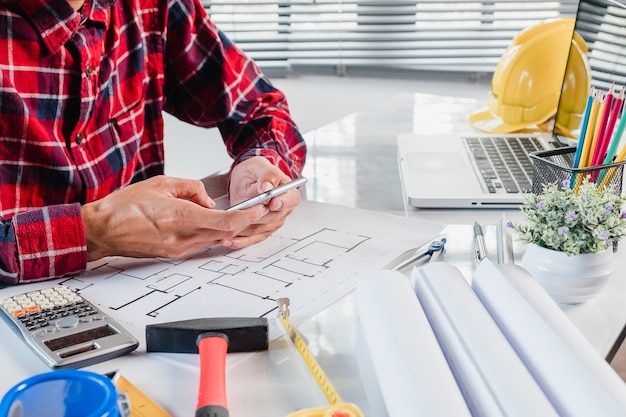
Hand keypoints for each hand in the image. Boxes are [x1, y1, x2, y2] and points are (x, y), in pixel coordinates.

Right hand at [82, 175, 268, 260]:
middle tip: (255, 209)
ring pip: (214, 239)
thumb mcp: (162, 184)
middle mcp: (182, 238)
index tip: (259, 209)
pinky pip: (200, 244)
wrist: (102, 231)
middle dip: (243, 221)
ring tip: (231, 212)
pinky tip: (206, 221)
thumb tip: (208, 200)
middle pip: (225, 233)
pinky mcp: (174, 255)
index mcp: (180, 217)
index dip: (247, 216)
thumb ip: (192, 189)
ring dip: (226, 228)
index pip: (225, 221)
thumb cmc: (124, 207)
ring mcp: (178, 250)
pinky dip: (210, 233)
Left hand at [225, 156, 302, 247]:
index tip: (272, 203)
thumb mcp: (260, 166)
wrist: (246, 180)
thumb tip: (268, 186)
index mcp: (287, 192)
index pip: (291, 199)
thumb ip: (267, 175)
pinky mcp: (261, 231)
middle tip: (241, 216)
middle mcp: (283, 209)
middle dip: (256, 218)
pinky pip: (252, 239)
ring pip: (260, 230)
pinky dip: (239, 241)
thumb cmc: (255, 172)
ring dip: (244, 231)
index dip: (283, 202)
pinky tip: (227, 240)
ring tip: (227, 229)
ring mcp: (272, 222)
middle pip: (273, 218)